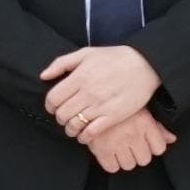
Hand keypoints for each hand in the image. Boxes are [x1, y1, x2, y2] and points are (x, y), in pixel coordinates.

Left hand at [39, 44, 162, 143]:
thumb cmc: (114, 58)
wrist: (145, 65)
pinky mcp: (113, 116)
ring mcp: (100, 106)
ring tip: (73, 126)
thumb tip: (43, 76)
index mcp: (79, 77)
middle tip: (65, 116)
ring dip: (70, 128)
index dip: (50, 106)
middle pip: (61, 114)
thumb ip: (61, 63)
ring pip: (74, 125)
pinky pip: (91, 133)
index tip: (54, 107)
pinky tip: (84, 134)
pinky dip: (83, 137)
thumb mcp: (86, 53)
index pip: (53, 99)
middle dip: (59, 117)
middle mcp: (87, 93)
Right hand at [87, 109, 175, 173]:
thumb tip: (171, 139)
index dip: (152, 147)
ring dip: (124, 159)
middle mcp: (133, 134)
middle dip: (138, 154)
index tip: (144, 142)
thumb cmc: (117, 102)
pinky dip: (110, 163)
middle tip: (129, 145)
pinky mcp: (101, 149)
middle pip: (144, 159)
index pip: (159, 148)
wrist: (89, 98)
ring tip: (117, 147)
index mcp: (145, 122)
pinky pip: (112, 167)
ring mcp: (117, 142)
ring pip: (129, 165)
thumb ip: (157, 127)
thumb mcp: (139, 109)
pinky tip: (108, 152)